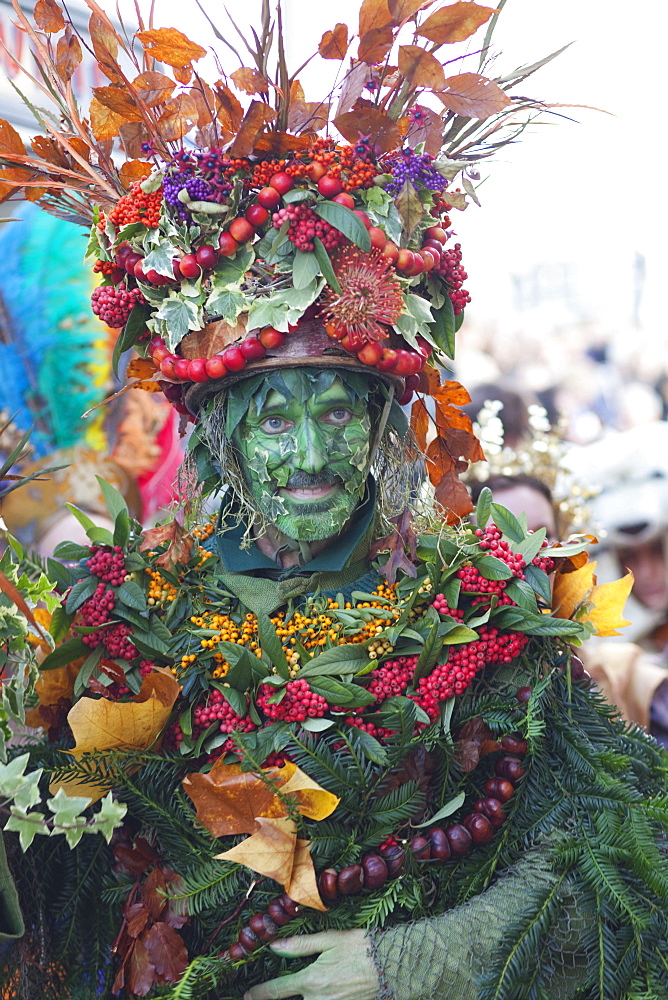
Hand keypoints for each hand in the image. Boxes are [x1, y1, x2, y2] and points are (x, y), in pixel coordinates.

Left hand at [243, 929, 379, 999]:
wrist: (393, 965)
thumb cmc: (362, 947)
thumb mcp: (330, 939)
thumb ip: (301, 945)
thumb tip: (274, 946)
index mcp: (312, 980)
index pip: (279, 990)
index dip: (261, 993)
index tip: (248, 996)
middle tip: (257, 999)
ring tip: (292, 997)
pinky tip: (315, 998)